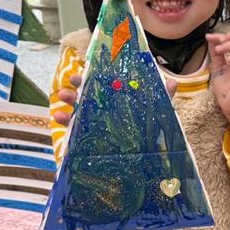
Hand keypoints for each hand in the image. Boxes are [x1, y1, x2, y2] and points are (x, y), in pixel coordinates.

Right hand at [53, 71, 176, 125]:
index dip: (89, 77)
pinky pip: (74, 129)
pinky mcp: (89, 136)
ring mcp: (94, 121)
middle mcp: (103, 106)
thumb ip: (161, 96)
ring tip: (61, 103)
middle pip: (86, 94)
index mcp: (117, 96)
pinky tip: (57, 119)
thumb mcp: (156, 109)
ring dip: (67, 104)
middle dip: (75, 90)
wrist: (148, 153)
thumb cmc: (149, 125)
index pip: (101, 82)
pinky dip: (64, 123)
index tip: (79, 75)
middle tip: (68, 88)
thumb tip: (172, 82)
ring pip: (77, 110)